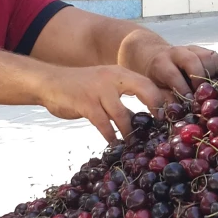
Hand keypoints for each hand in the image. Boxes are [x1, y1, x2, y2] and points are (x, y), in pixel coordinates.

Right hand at [36, 64, 163, 142]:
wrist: (50, 82)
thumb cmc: (81, 87)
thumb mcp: (105, 86)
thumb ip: (123, 97)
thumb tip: (144, 119)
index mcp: (120, 73)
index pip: (149, 84)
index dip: (161, 101)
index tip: (167, 119)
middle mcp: (113, 77)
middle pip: (145, 90)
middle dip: (155, 110)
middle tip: (158, 131)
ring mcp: (99, 90)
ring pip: (123, 115)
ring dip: (130, 133)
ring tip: (133, 144)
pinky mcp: (85, 103)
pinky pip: (104, 124)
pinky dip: (110, 136)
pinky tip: (113, 143)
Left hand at [118, 33, 217, 98]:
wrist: (157, 59)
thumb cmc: (158, 81)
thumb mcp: (155, 91)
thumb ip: (165, 100)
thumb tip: (177, 113)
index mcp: (161, 63)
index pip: (173, 74)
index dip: (182, 88)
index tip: (189, 101)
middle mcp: (176, 53)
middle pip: (192, 61)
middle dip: (199, 79)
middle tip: (203, 95)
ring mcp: (191, 49)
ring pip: (207, 57)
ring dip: (212, 74)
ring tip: (211, 89)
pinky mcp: (204, 50)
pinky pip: (216, 58)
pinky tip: (214, 81)